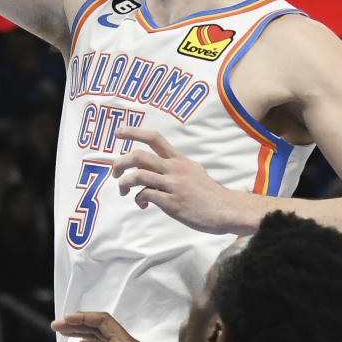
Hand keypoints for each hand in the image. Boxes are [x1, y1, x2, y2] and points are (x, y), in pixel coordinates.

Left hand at [113, 126, 235, 232]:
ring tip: (123, 190)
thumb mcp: (192, 170)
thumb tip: (152, 167)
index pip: (154, 137)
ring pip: (139, 176)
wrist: (225, 210)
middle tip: (115, 172)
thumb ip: (173, 166)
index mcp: (178, 159)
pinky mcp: (172, 203)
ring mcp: (173, 185)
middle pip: (139, 156)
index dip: (133, 132)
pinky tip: (142, 204)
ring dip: (124, 183)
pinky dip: (138, 199)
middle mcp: (174, 169)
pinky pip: (146, 195)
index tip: (119, 132)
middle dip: (120, 163)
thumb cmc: (208, 192)